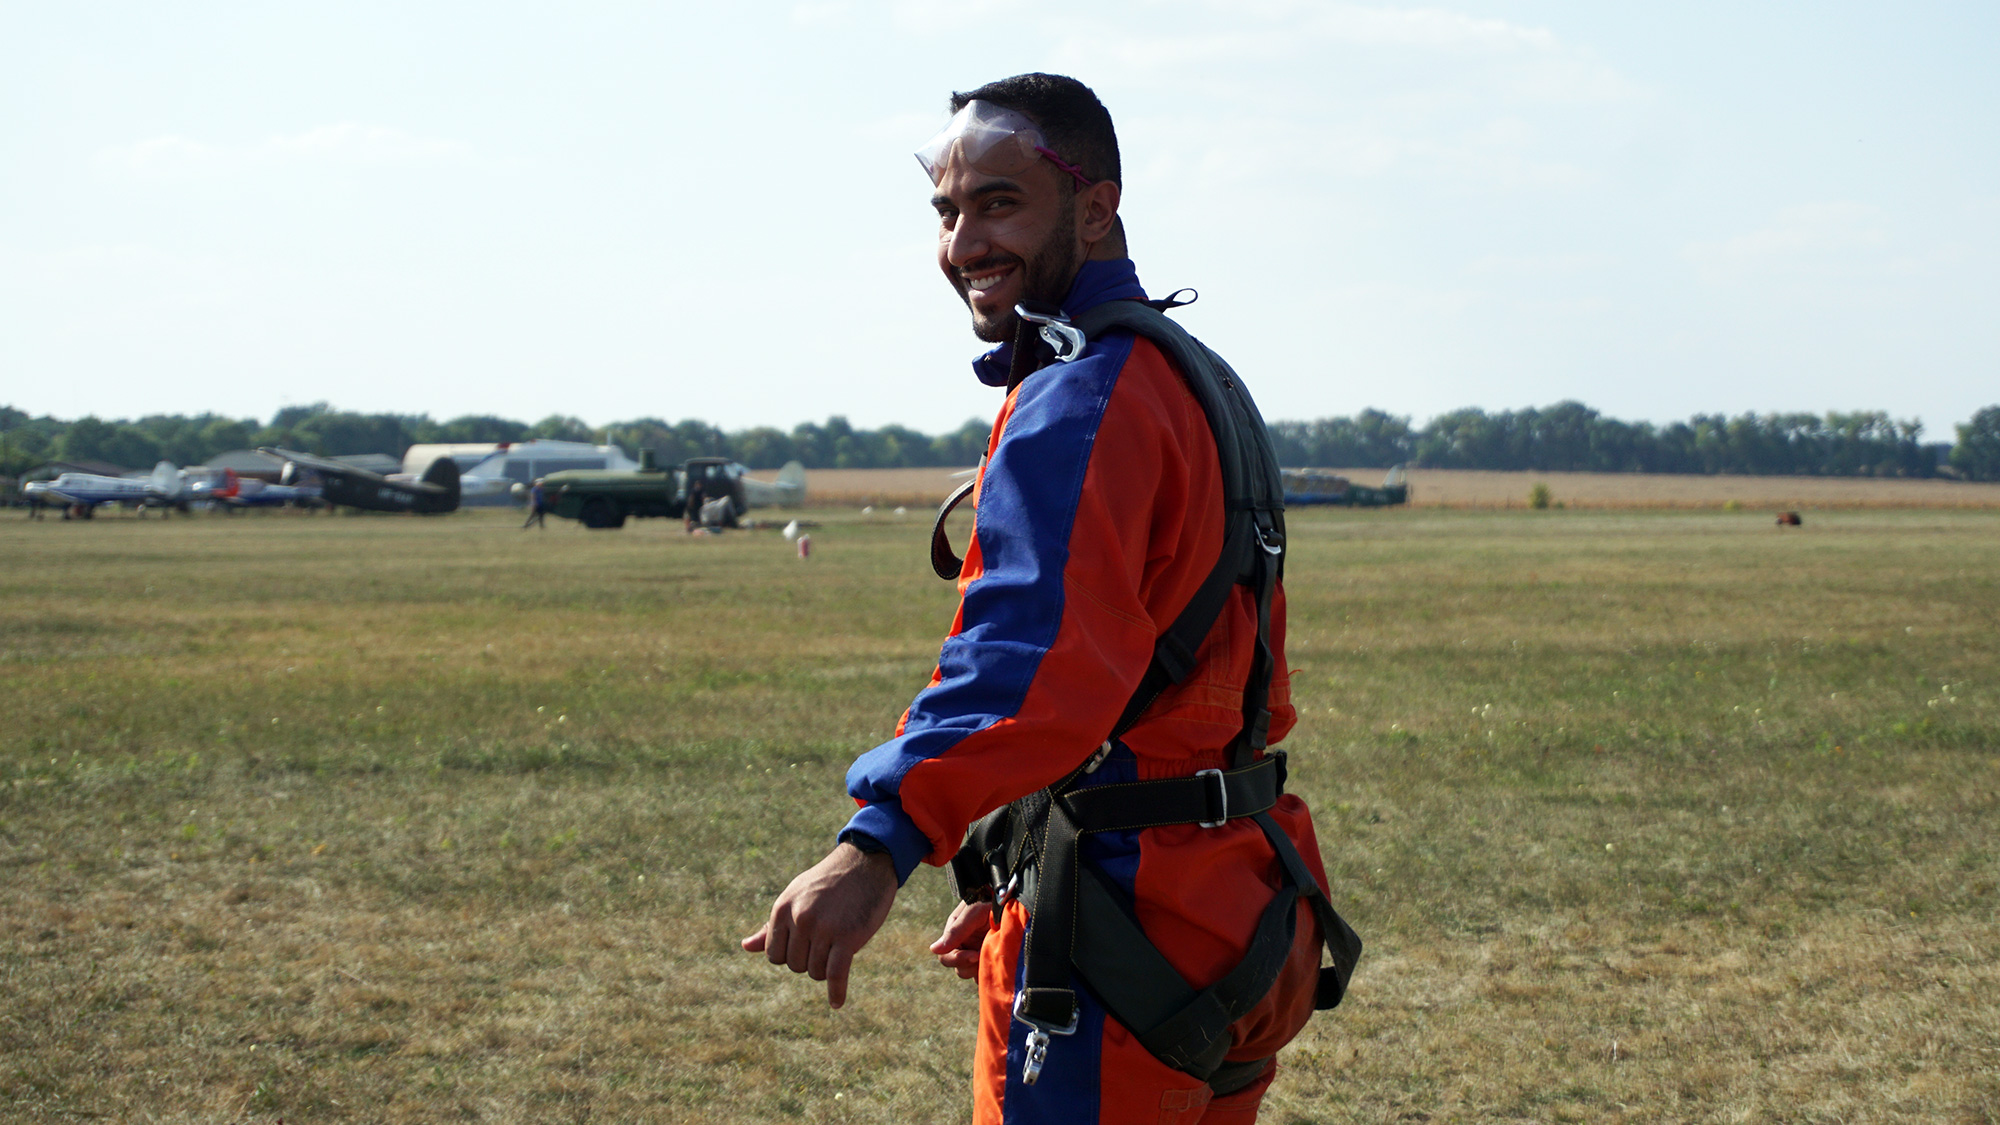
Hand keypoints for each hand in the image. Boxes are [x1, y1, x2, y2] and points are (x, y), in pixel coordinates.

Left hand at [741, 842, 898, 1007]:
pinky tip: (836, 1003)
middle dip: (811, 960)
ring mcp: (824, 928)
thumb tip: (745, 947)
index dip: (791, 956)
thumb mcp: (795, 897)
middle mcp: (800, 918)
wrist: (865, 862)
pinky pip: (835, 974)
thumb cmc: (828, 883)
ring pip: (815, 972)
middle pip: (796, 966)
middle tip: (828, 940)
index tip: (808, 945)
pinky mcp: (848, 936)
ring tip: (840, 945)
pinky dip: (836, 992)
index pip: (774, 956)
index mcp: (782, 908)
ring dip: (827, 968)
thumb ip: (772, 926)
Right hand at [928, 899, 991, 978]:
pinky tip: (998, 964)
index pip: (946, 956)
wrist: (1014, 900)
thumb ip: (956, 930)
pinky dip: (989, 974)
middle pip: (957, 968)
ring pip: (971, 973)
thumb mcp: (973, 911)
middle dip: (968, 966)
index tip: (974, 955)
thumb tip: (933, 949)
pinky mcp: (991, 958)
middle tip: (983, 956)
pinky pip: (985, 974)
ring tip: (992, 957)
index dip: (957, 959)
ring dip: (979, 970)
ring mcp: (978, 952)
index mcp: (955, 934)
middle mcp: (965, 945)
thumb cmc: (991, 900)